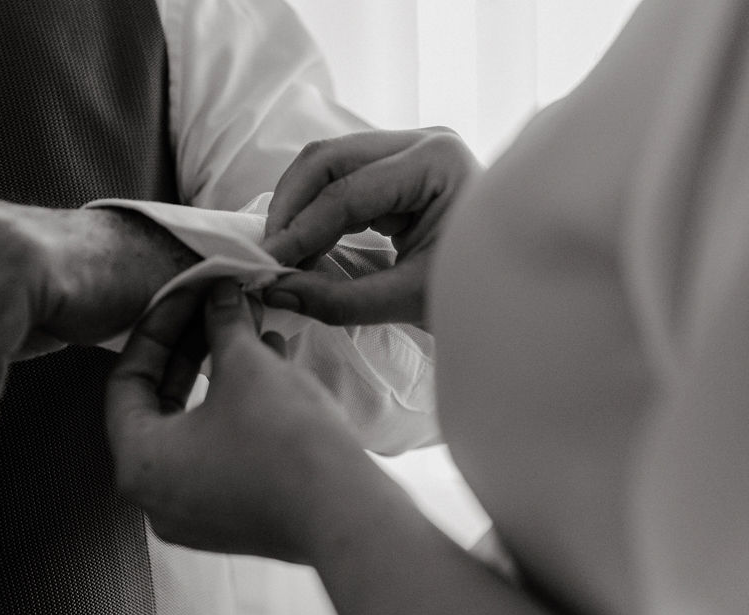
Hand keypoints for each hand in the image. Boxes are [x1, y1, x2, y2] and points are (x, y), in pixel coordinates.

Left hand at [106, 280, 370, 561]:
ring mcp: (192, 514)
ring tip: (250, 330)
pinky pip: (218, 453)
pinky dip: (236, 411)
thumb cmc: (285, 440)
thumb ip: (223, 323)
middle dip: (190, 349)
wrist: (347, 515)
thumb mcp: (248, 365)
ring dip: (219, 376)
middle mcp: (154, 497)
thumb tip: (221, 293)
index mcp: (139, 463)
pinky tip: (272, 368)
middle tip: (213, 309)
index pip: (126, 379)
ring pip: (193, 427)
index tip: (185, 296)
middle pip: (158, 404)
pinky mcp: (231, 520)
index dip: (157, 327)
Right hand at [260, 128, 479, 327]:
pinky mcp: (399, 167)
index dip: (301, 231)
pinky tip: (304, 246)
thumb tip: (275, 293)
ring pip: (328, 163)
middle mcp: (423, 141)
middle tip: (268, 255)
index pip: (348, 192)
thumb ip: (340, 300)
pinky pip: (341, 179)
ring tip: (281, 254)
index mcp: (437, 162)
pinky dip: (316, 211)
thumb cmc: (480, 292)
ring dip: (297, 207)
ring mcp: (410, 149)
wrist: (520, 289)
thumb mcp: (411, 299)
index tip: (268, 267)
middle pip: (328, 158)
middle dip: (290, 207)